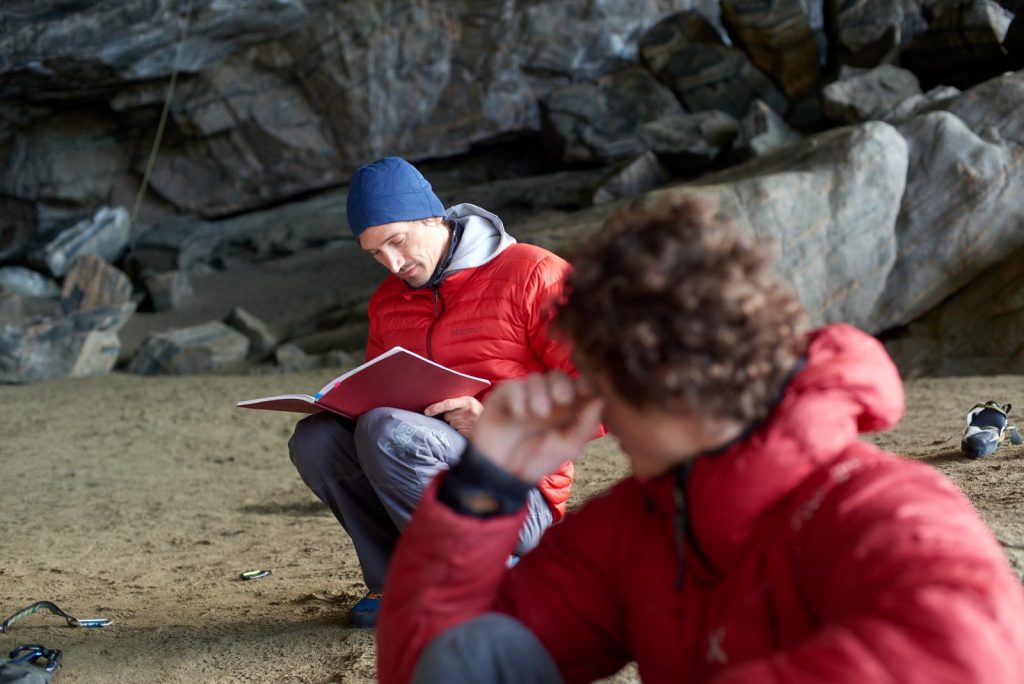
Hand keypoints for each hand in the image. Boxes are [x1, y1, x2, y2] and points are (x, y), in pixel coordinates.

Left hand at [423, 395, 483, 435]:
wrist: (495, 422)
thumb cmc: (477, 412)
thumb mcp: (469, 403)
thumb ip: (457, 403)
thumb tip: (435, 407)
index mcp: (468, 401)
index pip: (448, 403)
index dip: (436, 408)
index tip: (426, 412)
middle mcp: (470, 411)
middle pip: (448, 416)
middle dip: (449, 417)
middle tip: (458, 417)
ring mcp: (471, 423)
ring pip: (452, 424)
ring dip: (454, 424)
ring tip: (464, 423)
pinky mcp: (470, 433)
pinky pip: (456, 432)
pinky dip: (458, 431)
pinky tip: (465, 429)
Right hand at [471, 371, 603, 483]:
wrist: (503, 473)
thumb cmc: (537, 460)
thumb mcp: (567, 447)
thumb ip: (585, 425)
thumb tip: (601, 400)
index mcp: (567, 409)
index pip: (580, 384)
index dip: (586, 382)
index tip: (586, 391)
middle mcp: (547, 398)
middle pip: (559, 376)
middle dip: (563, 385)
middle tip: (562, 401)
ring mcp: (525, 396)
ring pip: (536, 378)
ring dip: (540, 394)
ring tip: (538, 414)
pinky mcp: (505, 396)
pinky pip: (514, 386)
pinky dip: (519, 398)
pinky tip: (519, 415)